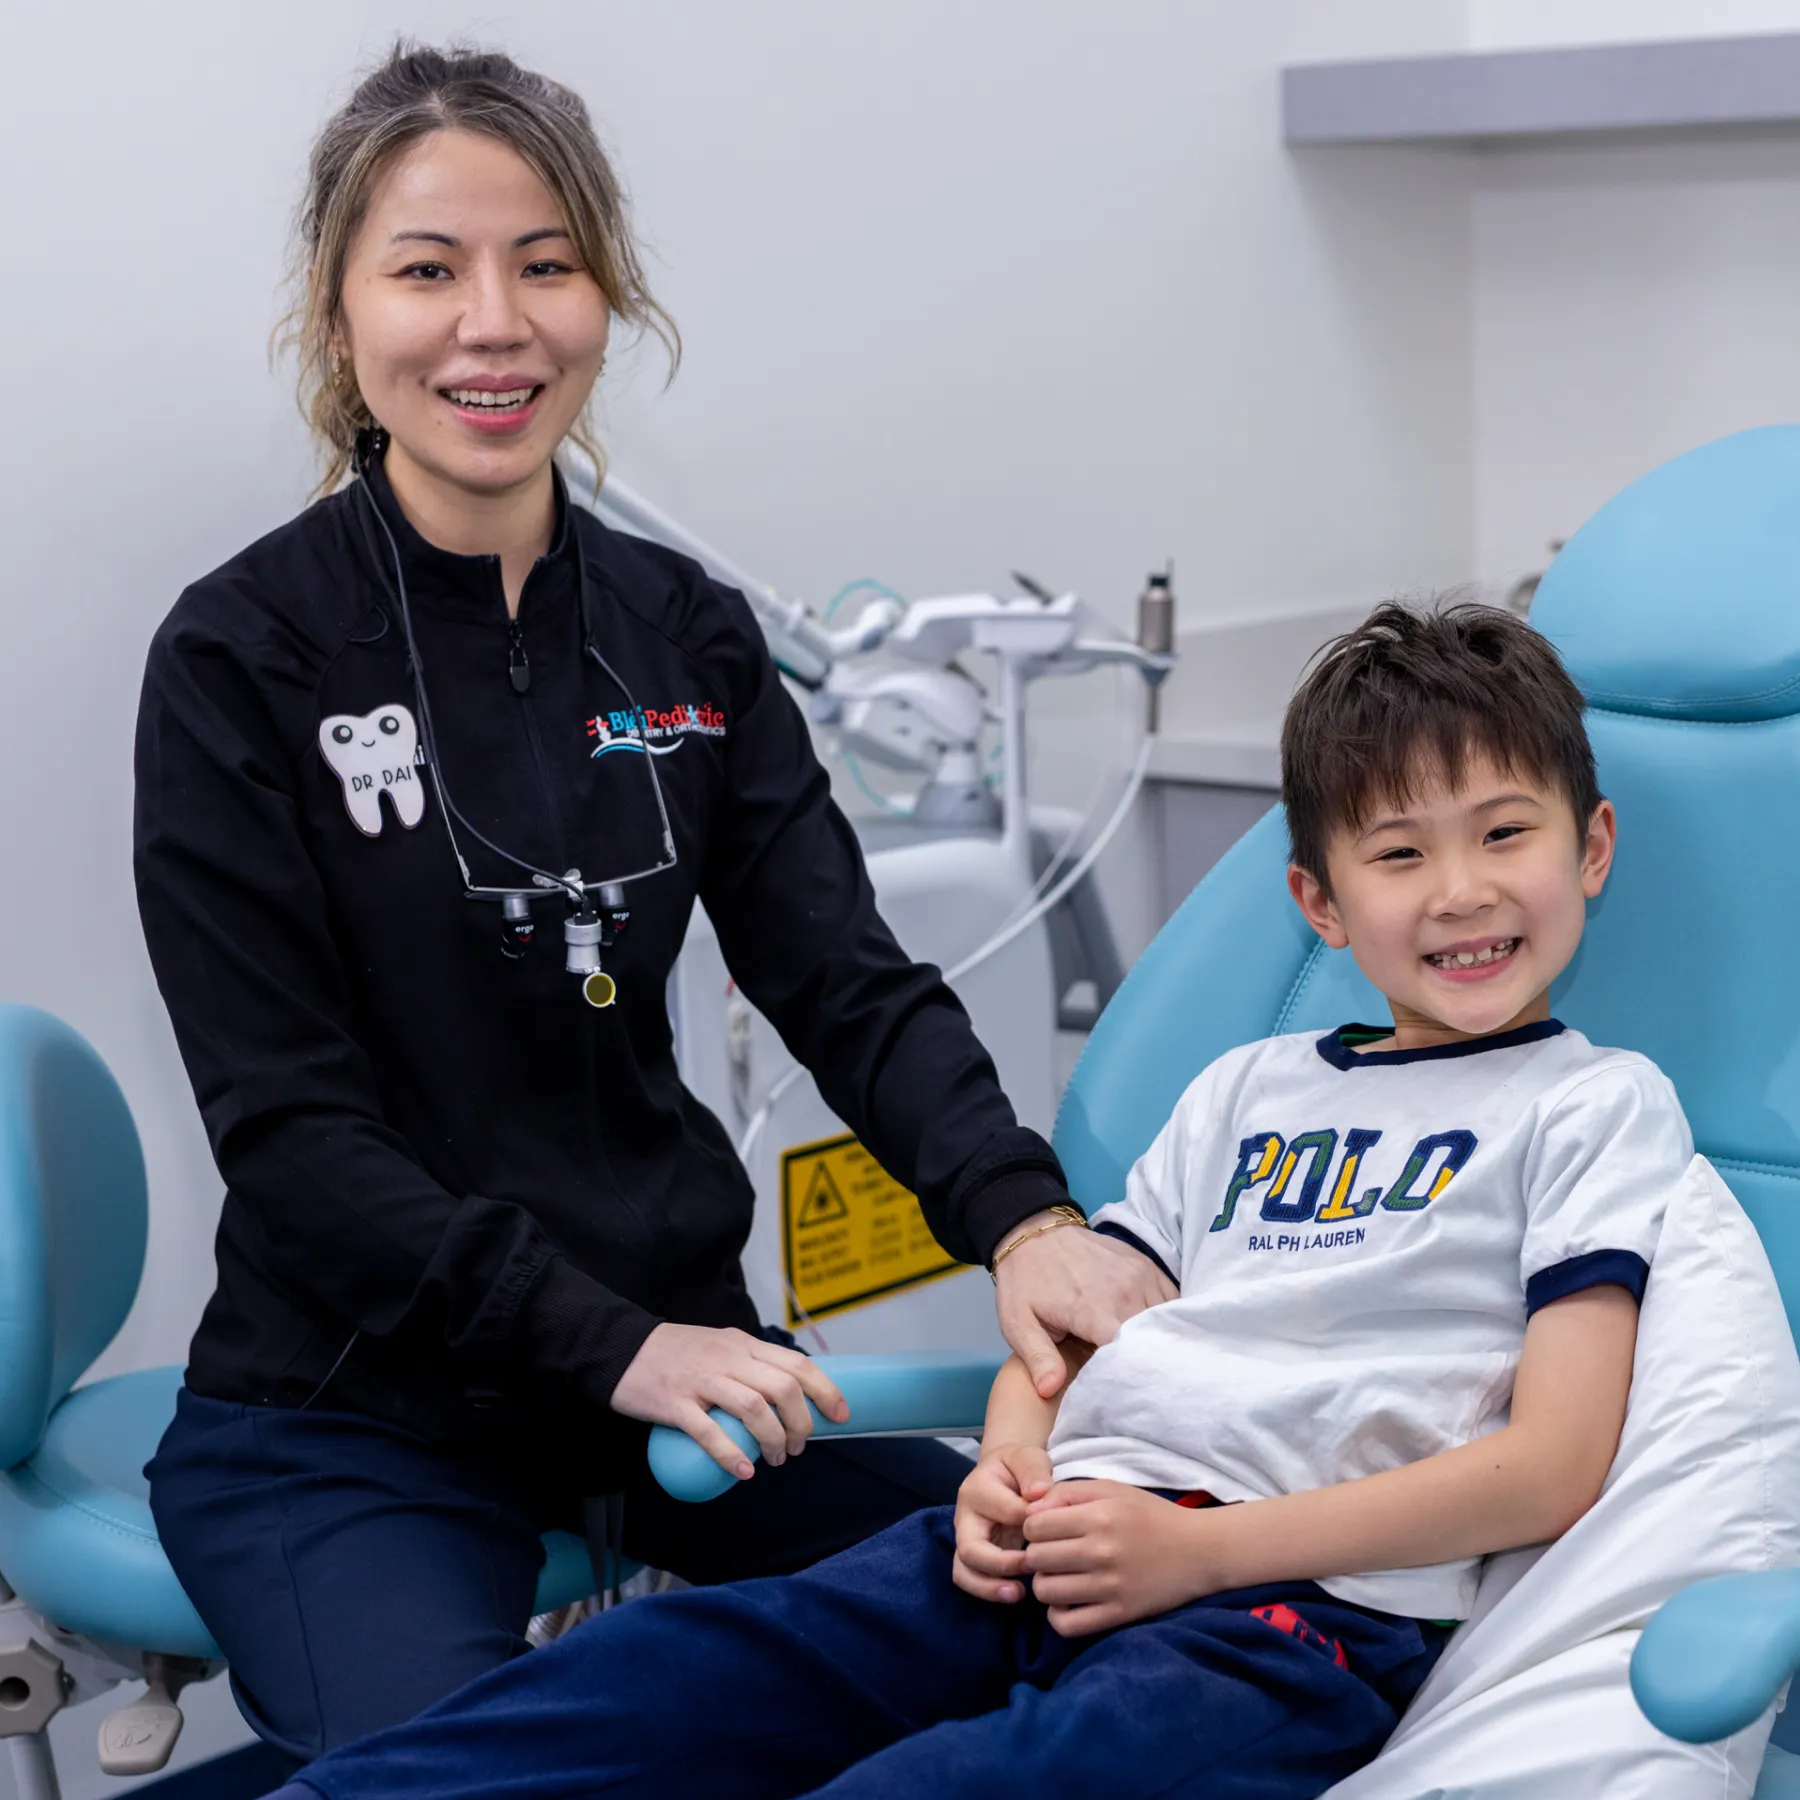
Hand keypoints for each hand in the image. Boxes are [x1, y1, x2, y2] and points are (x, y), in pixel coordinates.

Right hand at [611, 1324, 849, 1480]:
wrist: (621, 1348)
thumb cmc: (675, 1353)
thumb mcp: (720, 1346)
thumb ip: (749, 1364)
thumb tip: (784, 1396)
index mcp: (743, 1345)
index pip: (797, 1364)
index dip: (826, 1391)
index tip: (840, 1415)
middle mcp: (728, 1359)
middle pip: (783, 1389)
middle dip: (801, 1424)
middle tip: (797, 1448)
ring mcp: (702, 1381)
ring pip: (754, 1409)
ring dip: (773, 1440)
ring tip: (774, 1460)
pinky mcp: (675, 1404)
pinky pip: (710, 1432)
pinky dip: (732, 1454)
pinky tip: (744, 1471)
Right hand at [952, 1444, 1053, 1603]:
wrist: (1005, 1473)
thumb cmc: (1019, 1466)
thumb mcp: (1028, 1457)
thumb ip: (1033, 1470)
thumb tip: (1038, 1494)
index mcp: (978, 1489)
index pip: (1005, 1512)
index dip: (1032, 1524)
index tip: (1055, 1528)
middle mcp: (965, 1516)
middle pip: (970, 1549)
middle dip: (1001, 1564)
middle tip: (1033, 1567)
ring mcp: (966, 1539)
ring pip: (964, 1571)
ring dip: (989, 1588)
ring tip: (1018, 1594)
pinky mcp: (973, 1557)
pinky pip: (971, 1580)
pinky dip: (989, 1591)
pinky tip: (1016, 1593)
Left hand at [994, 1223, 1175, 1396]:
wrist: (1034, 1233)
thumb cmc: (1025, 1283)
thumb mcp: (1018, 1323)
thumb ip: (1038, 1358)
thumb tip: (1050, 1390)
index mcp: (1093, 1309)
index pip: (1129, 1354)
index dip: (1129, 1378)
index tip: (1124, 1395)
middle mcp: (1125, 1290)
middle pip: (1151, 1339)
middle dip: (1146, 1363)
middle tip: (1136, 1382)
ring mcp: (1140, 1274)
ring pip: (1165, 1320)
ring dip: (1158, 1340)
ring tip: (1144, 1358)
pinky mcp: (1147, 1265)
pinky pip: (1171, 1299)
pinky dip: (1165, 1318)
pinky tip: (1151, 1332)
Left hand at [1023, 1479, 1217, 1635]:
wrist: (1199, 1551)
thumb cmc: (1151, 1516)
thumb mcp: (1112, 1490)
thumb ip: (1068, 1493)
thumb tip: (1030, 1510)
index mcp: (1099, 1517)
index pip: (1034, 1527)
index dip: (1034, 1527)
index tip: (1047, 1530)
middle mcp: (1102, 1552)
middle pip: (1036, 1559)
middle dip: (1037, 1555)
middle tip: (1053, 1554)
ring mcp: (1110, 1587)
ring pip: (1046, 1592)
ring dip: (1046, 1584)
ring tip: (1061, 1576)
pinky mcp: (1120, 1614)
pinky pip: (1068, 1624)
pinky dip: (1058, 1615)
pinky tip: (1069, 1601)